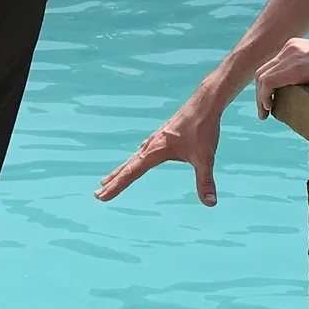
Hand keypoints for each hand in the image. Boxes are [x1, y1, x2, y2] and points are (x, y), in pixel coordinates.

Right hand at [96, 96, 225, 205]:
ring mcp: (155, 139)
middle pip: (127, 166)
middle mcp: (151, 144)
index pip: (131, 173)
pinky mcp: (162, 136)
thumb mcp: (205, 158)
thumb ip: (205, 181)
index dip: (116, 186)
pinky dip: (133, 160)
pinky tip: (136, 160)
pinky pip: (142, 152)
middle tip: (97, 194)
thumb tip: (210, 204)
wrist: (205, 103)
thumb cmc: (204, 129)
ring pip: (133, 158)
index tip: (101, 196)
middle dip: (113, 181)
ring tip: (108, 180)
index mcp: (155, 150)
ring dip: (120, 171)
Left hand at [252, 32, 308, 116]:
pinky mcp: (295, 70)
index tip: (272, 98)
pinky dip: (264, 96)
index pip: (273, 65)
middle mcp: (289, 49)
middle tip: (265, 109)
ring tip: (265, 113)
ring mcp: (290, 57)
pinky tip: (269, 107)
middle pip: (263, 71)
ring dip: (260, 97)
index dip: (268, 83)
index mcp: (296, 46)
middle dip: (260, 91)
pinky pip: (268, 83)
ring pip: (262, 77)